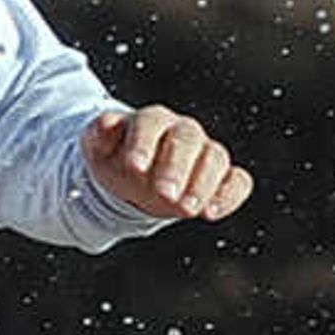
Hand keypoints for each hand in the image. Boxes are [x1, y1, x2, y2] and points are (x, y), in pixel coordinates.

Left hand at [84, 105, 249, 222]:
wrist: (134, 175)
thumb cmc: (116, 158)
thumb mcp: (98, 148)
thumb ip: (99, 134)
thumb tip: (106, 123)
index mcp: (150, 121)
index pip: (150, 123)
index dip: (143, 143)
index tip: (134, 166)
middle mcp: (182, 131)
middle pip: (187, 140)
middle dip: (176, 167)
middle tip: (164, 194)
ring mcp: (204, 152)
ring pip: (215, 158)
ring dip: (202, 185)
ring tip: (185, 209)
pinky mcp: (221, 176)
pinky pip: (237, 181)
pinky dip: (229, 196)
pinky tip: (211, 213)